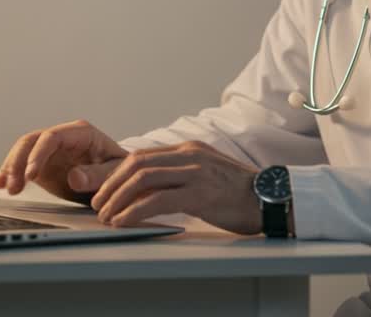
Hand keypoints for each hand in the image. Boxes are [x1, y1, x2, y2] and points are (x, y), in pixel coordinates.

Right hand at [0, 119, 127, 203]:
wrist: (120, 178)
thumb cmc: (121, 170)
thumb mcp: (116, 172)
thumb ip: (97, 175)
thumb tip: (75, 176)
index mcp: (81, 133)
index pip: (52, 137)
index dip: (39, 154)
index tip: (32, 175)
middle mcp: (62, 138)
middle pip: (32, 141)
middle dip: (19, 162)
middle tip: (14, 185)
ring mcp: (51, 150)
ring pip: (23, 151)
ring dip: (12, 168)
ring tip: (6, 188)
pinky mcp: (44, 164)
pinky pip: (23, 164)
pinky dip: (11, 173)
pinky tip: (1, 183)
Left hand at [89, 141, 261, 234]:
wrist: (272, 198)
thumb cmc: (238, 193)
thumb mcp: (205, 175)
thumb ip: (179, 175)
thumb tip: (147, 189)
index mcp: (188, 149)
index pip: (141, 156)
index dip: (115, 173)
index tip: (100, 190)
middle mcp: (189, 155)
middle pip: (136, 163)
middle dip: (109, 184)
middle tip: (97, 204)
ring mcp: (196, 172)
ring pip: (143, 178)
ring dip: (118, 198)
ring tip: (106, 216)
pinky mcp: (201, 193)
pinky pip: (158, 200)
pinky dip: (135, 211)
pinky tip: (124, 221)